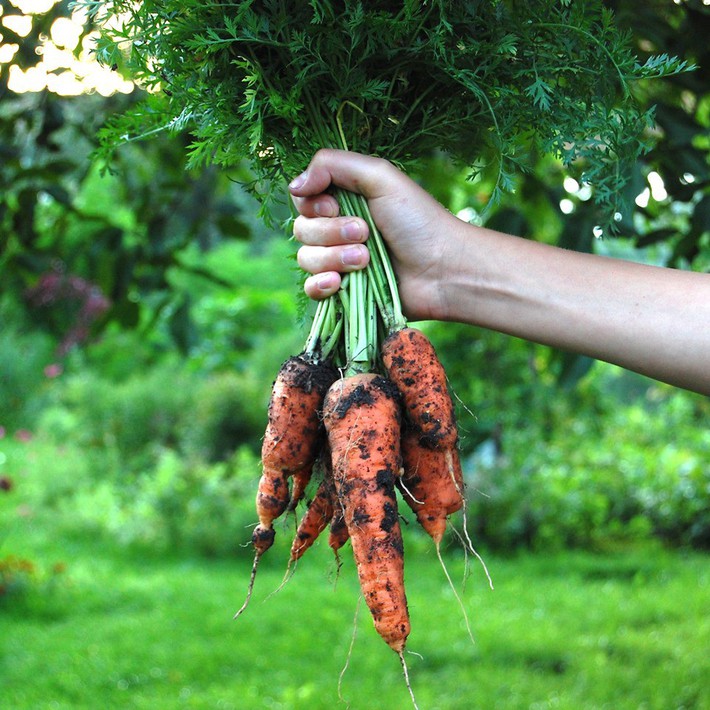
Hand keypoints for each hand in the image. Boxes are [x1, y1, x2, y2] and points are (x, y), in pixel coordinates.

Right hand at [288, 149, 462, 321]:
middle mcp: (338, 231)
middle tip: (366, 234)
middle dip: (331, 233)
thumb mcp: (381, 177)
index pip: (302, 200)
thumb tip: (294, 185)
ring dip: (334, 258)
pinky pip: (311, 290)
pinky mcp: (344, 293)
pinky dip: (320, 286)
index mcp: (345, 201)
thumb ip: (334, 165)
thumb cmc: (419, 221)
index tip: (337, 206)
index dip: (314, 204)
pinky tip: (339, 283)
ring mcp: (340, 263)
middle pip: (301, 230)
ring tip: (367, 260)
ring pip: (306, 259)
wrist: (443, 270)